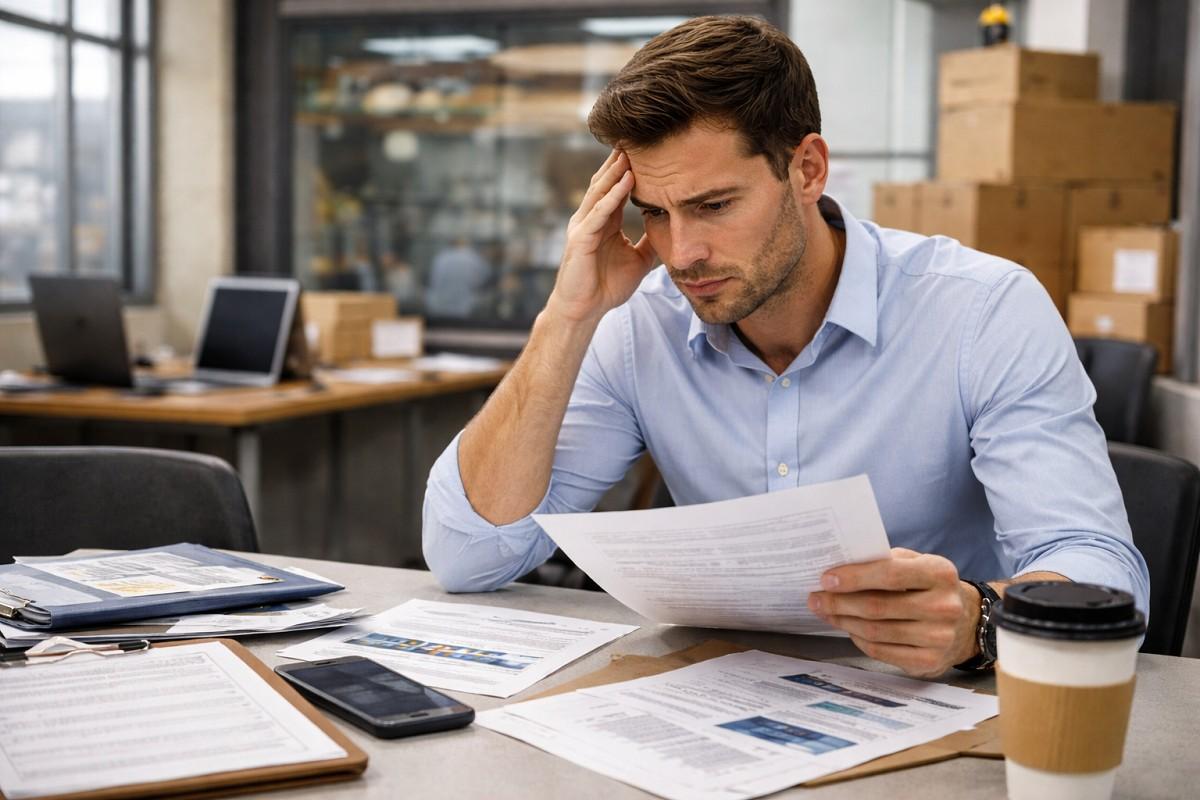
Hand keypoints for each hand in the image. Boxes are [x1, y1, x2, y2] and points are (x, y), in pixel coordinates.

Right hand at [547, 150, 656, 323]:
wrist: (584, 311)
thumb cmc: (606, 286)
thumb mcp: (639, 260)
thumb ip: (651, 243)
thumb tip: (673, 232)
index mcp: (604, 222)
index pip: (616, 188)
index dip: (630, 168)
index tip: (648, 149)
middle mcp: (591, 219)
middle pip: (606, 182)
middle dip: (620, 160)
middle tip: (638, 136)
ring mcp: (583, 227)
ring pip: (601, 192)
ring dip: (617, 171)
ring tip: (632, 151)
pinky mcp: (580, 240)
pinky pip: (598, 213)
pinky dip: (612, 197)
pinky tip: (626, 182)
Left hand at [807, 548, 979, 677]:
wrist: (966, 623)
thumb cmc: (929, 586)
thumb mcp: (917, 563)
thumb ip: (885, 560)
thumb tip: (840, 566)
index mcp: (940, 573)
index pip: (890, 574)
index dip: (854, 577)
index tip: (826, 579)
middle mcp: (944, 607)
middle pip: (878, 606)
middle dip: (839, 602)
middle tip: (815, 598)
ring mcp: (939, 638)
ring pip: (875, 631)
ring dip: (843, 621)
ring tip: (825, 612)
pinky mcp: (929, 662)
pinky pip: (881, 651)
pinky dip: (858, 639)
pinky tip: (847, 628)